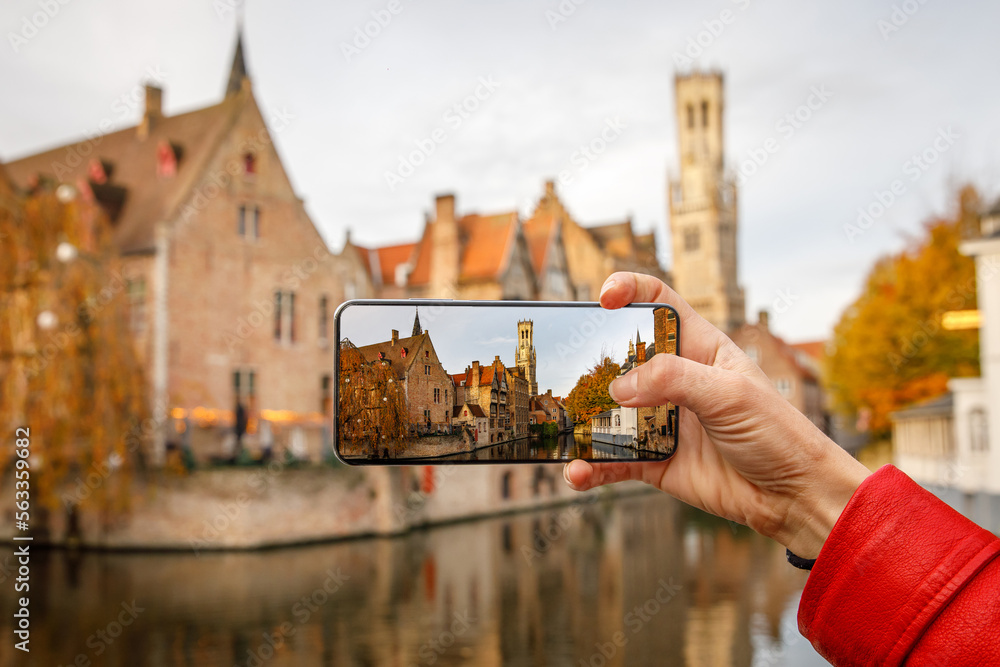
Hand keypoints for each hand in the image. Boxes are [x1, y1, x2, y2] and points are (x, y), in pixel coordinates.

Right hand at [563, 272, 870, 558]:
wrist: (794, 496)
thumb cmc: (776, 433)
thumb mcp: (729, 394)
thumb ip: (673, 380)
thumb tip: (617, 387)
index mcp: (699, 347)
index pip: (659, 302)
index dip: (629, 290)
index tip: (603, 298)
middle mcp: (675, 380)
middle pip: (621, 357)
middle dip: (591, 360)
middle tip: (566, 369)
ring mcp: (662, 420)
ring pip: (609, 413)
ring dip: (583, 420)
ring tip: (563, 429)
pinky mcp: (656, 460)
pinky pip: (614, 460)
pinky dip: (592, 467)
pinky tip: (578, 473)